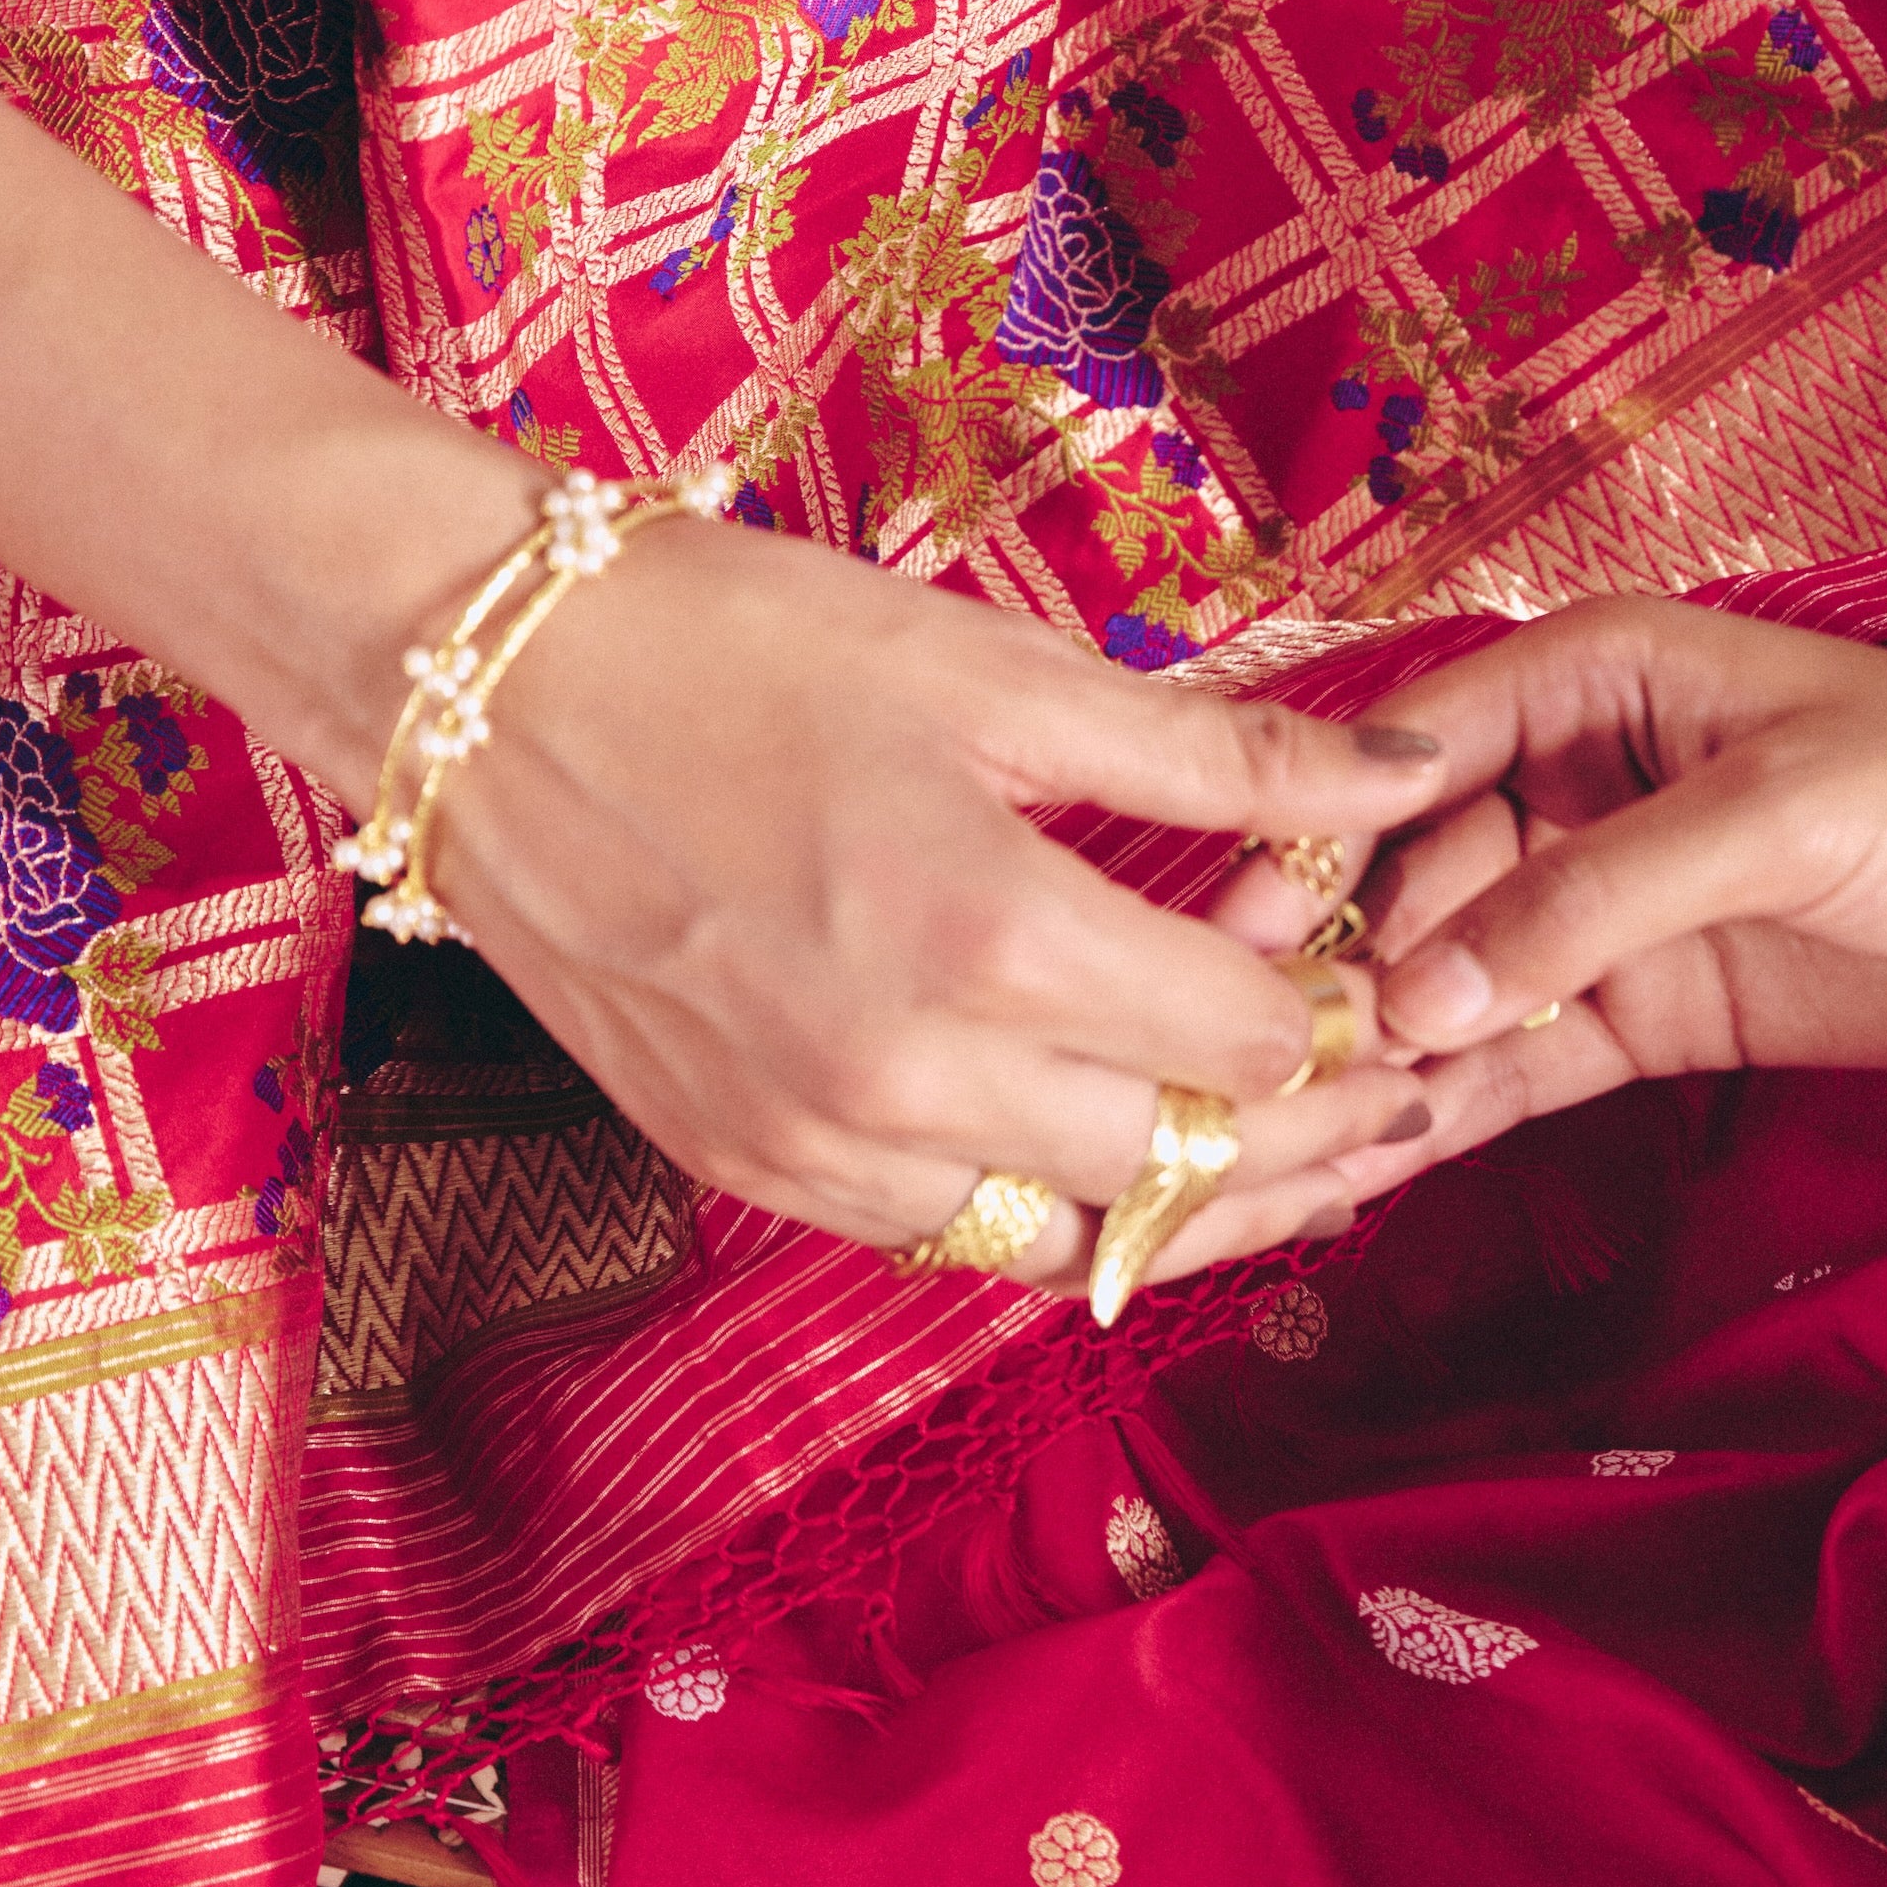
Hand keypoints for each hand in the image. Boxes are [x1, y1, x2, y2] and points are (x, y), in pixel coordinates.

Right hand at [422, 516, 1439, 1288]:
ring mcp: (816, 1142)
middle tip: (1377, 1089)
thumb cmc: (736, 646)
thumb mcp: (994, 672)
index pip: (1245, 1043)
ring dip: (1186, 1198)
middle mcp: (907, 1072)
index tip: (1372, 983)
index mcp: (988, 931)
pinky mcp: (746, 1167)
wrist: (479, 697)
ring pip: (1071, 1238)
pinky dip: (1041, 1209)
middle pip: (1183, 1165)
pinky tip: (1098, 1149)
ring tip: (1272, 1143)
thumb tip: (1407, 776)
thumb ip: (1217, 753)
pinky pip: (946, 1240)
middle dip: (1299, 1131)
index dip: (1337, 1018)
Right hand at [1230, 600, 1886, 1097]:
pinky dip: (1451, 1107)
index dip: (1317, 837)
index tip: (1234, 929)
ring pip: (1449, 976)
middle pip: (1407, 875)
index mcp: (1591, 677)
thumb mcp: (1773, 816)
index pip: (1412, 753)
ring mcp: (1600, 907)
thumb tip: (1426, 995)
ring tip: (1285, 1131)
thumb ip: (1597, 898)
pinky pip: (1520, 1058)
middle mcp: (1568, 783)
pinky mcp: (1643, 1010)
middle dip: (1334, 964)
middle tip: (1261, 1061)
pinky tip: (1370, 1160)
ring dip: (1376, 1047)